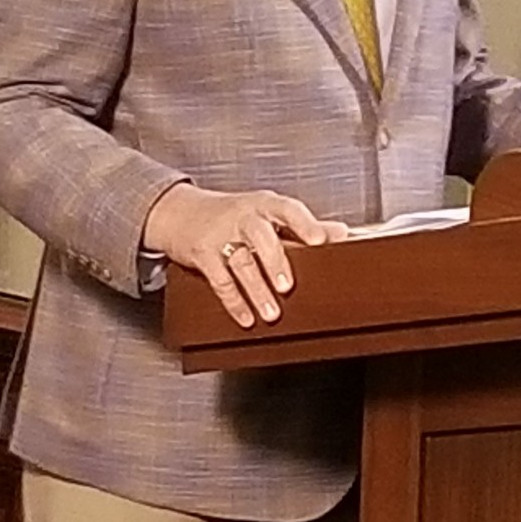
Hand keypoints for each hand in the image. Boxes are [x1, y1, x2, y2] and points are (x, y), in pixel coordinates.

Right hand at [142, 183, 350, 328]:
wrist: (179, 213)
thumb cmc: (232, 214)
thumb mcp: (267, 212)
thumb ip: (303, 224)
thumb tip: (341, 233)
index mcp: (264, 204)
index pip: (288, 210)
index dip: (305, 224)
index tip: (319, 240)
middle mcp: (243, 217)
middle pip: (262, 238)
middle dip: (276, 263)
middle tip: (287, 286)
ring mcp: (220, 235)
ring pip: (242, 263)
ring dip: (257, 291)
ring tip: (272, 313)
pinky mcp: (202, 255)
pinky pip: (220, 281)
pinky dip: (234, 302)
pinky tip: (246, 317)